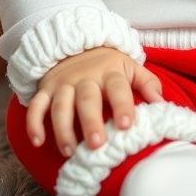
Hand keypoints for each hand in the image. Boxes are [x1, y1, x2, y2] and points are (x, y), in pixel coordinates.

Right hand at [26, 46, 163, 157]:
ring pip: (60, 105)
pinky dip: (33, 123)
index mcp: (110, 71)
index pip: (118, 88)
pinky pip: (36, 105)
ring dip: (63, 128)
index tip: (127, 125)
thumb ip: (148, 84)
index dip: (123, 105)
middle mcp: (85, 77)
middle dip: (90, 121)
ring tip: (70, 151)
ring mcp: (62, 83)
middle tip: (97, 144)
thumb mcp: (131, 67)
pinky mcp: (45, 89)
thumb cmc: (109, 65)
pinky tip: (37, 141)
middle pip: (86, 98)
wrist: (77, 44)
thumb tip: (162, 105)